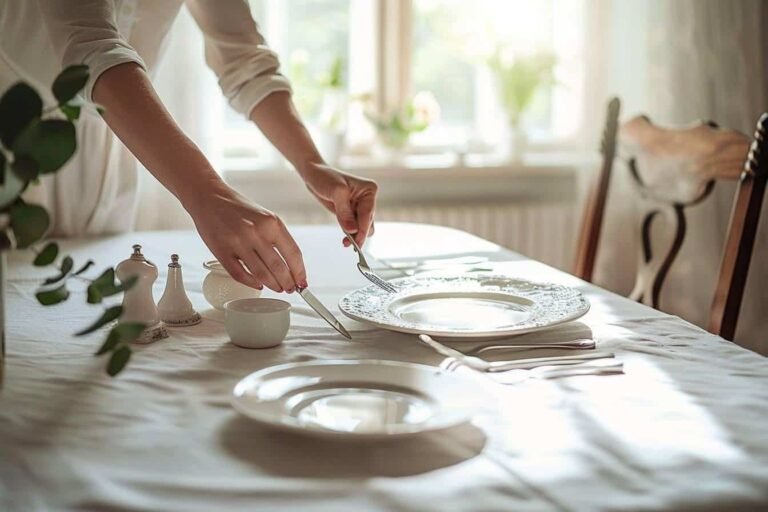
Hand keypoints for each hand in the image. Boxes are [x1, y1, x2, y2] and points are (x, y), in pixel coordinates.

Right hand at [185, 184, 305, 292]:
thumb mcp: (265, 217)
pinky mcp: (221, 251)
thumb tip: (291, 265)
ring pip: (261, 275)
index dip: (300, 272)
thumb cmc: (239, 208)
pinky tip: (258, 284)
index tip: (302, 282)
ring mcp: (237, 243)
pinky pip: (239, 274)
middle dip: (288, 283)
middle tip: (290, 289)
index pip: (293, 254)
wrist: (209, 197)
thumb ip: (278, 238)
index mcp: (271, 222)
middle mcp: (255, 232)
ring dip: (272, 285)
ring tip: (277, 288)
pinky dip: (252, 283)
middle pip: (279, 268)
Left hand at [302, 163, 377, 246]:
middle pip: (368, 223)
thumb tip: (353, 230)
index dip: (362, 230)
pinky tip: (344, 239)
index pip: (368, 214)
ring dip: (355, 236)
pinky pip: (355, 227)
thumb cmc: (324, 177)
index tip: (356, 243)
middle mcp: (368, 199)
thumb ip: (345, 212)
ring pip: (363, 228)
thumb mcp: (336, 192)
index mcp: (369, 190)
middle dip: (359, 234)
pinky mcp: (352, 213)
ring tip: (345, 242)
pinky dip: (351, 234)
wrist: (314, 175)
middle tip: (348, 244)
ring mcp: (360, 207)